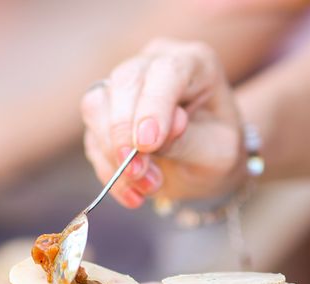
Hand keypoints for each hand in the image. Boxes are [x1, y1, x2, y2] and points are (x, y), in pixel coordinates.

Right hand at [80, 38, 245, 208]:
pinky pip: (92, 138)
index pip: (167, 71)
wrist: (204, 165)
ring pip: (96, 105)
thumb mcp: (217, 154)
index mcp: (196, 64)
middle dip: (124, 132)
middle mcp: (155, 64)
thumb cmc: (217, 153)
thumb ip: (187, 140)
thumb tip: (149, 132)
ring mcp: (125, 86)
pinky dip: (108, 171)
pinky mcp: (104, 113)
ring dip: (113, 153)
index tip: (148, 144)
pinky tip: (133, 194)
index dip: (153, 105)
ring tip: (146, 186)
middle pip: (124, 81)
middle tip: (138, 173)